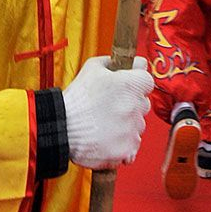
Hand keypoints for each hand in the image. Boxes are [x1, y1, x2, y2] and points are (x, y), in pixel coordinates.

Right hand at [62, 55, 152, 169]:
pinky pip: (133, 146)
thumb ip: (115, 61)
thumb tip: (132, 62)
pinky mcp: (126, 150)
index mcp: (129, 84)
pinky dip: (124, 144)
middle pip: (144, 104)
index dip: (137, 83)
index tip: (128, 87)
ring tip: (106, 124)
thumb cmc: (77, 97)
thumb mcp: (93, 66)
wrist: (62, 127)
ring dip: (128, 125)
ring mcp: (131, 130)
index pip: (148, 80)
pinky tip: (109, 138)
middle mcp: (134, 107)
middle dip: (132, 104)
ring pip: (138, 126)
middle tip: (112, 106)